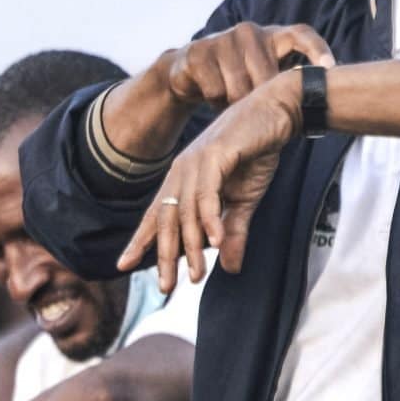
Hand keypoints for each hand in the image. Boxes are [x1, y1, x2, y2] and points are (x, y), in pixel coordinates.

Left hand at [118, 73, 299, 292]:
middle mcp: (182, 171)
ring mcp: (196, 162)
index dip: (140, 241)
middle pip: (167, 220)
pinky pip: (207, 194)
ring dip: (190, 246)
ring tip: (196, 275)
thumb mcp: (244, 201)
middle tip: (166, 287)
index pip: (158, 216)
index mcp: (183, 180)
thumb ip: (232, 231)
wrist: (276, 113)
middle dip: (165, 256)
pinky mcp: (215, 155)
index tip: (122, 265)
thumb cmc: (256, 152)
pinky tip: (215, 242)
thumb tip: (228, 266)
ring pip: (185, 212)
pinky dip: (210, 219)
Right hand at [151, 22, 332, 110]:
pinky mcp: (198, 52)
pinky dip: (215, 102)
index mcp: (272, 36)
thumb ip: (285, 83)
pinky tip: (214, 99)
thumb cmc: (236, 78)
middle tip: (256, 111)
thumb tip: (318, 106)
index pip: (302, 34)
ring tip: (232, 102)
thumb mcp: (262, 76)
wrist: (188, 72)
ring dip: (236, 104)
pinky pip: (215, 90)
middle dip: (261, 100)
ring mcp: (223, 38)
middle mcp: (249, 32)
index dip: (318, 50)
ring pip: (239, 87)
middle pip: (267, 76)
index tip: (330, 67)